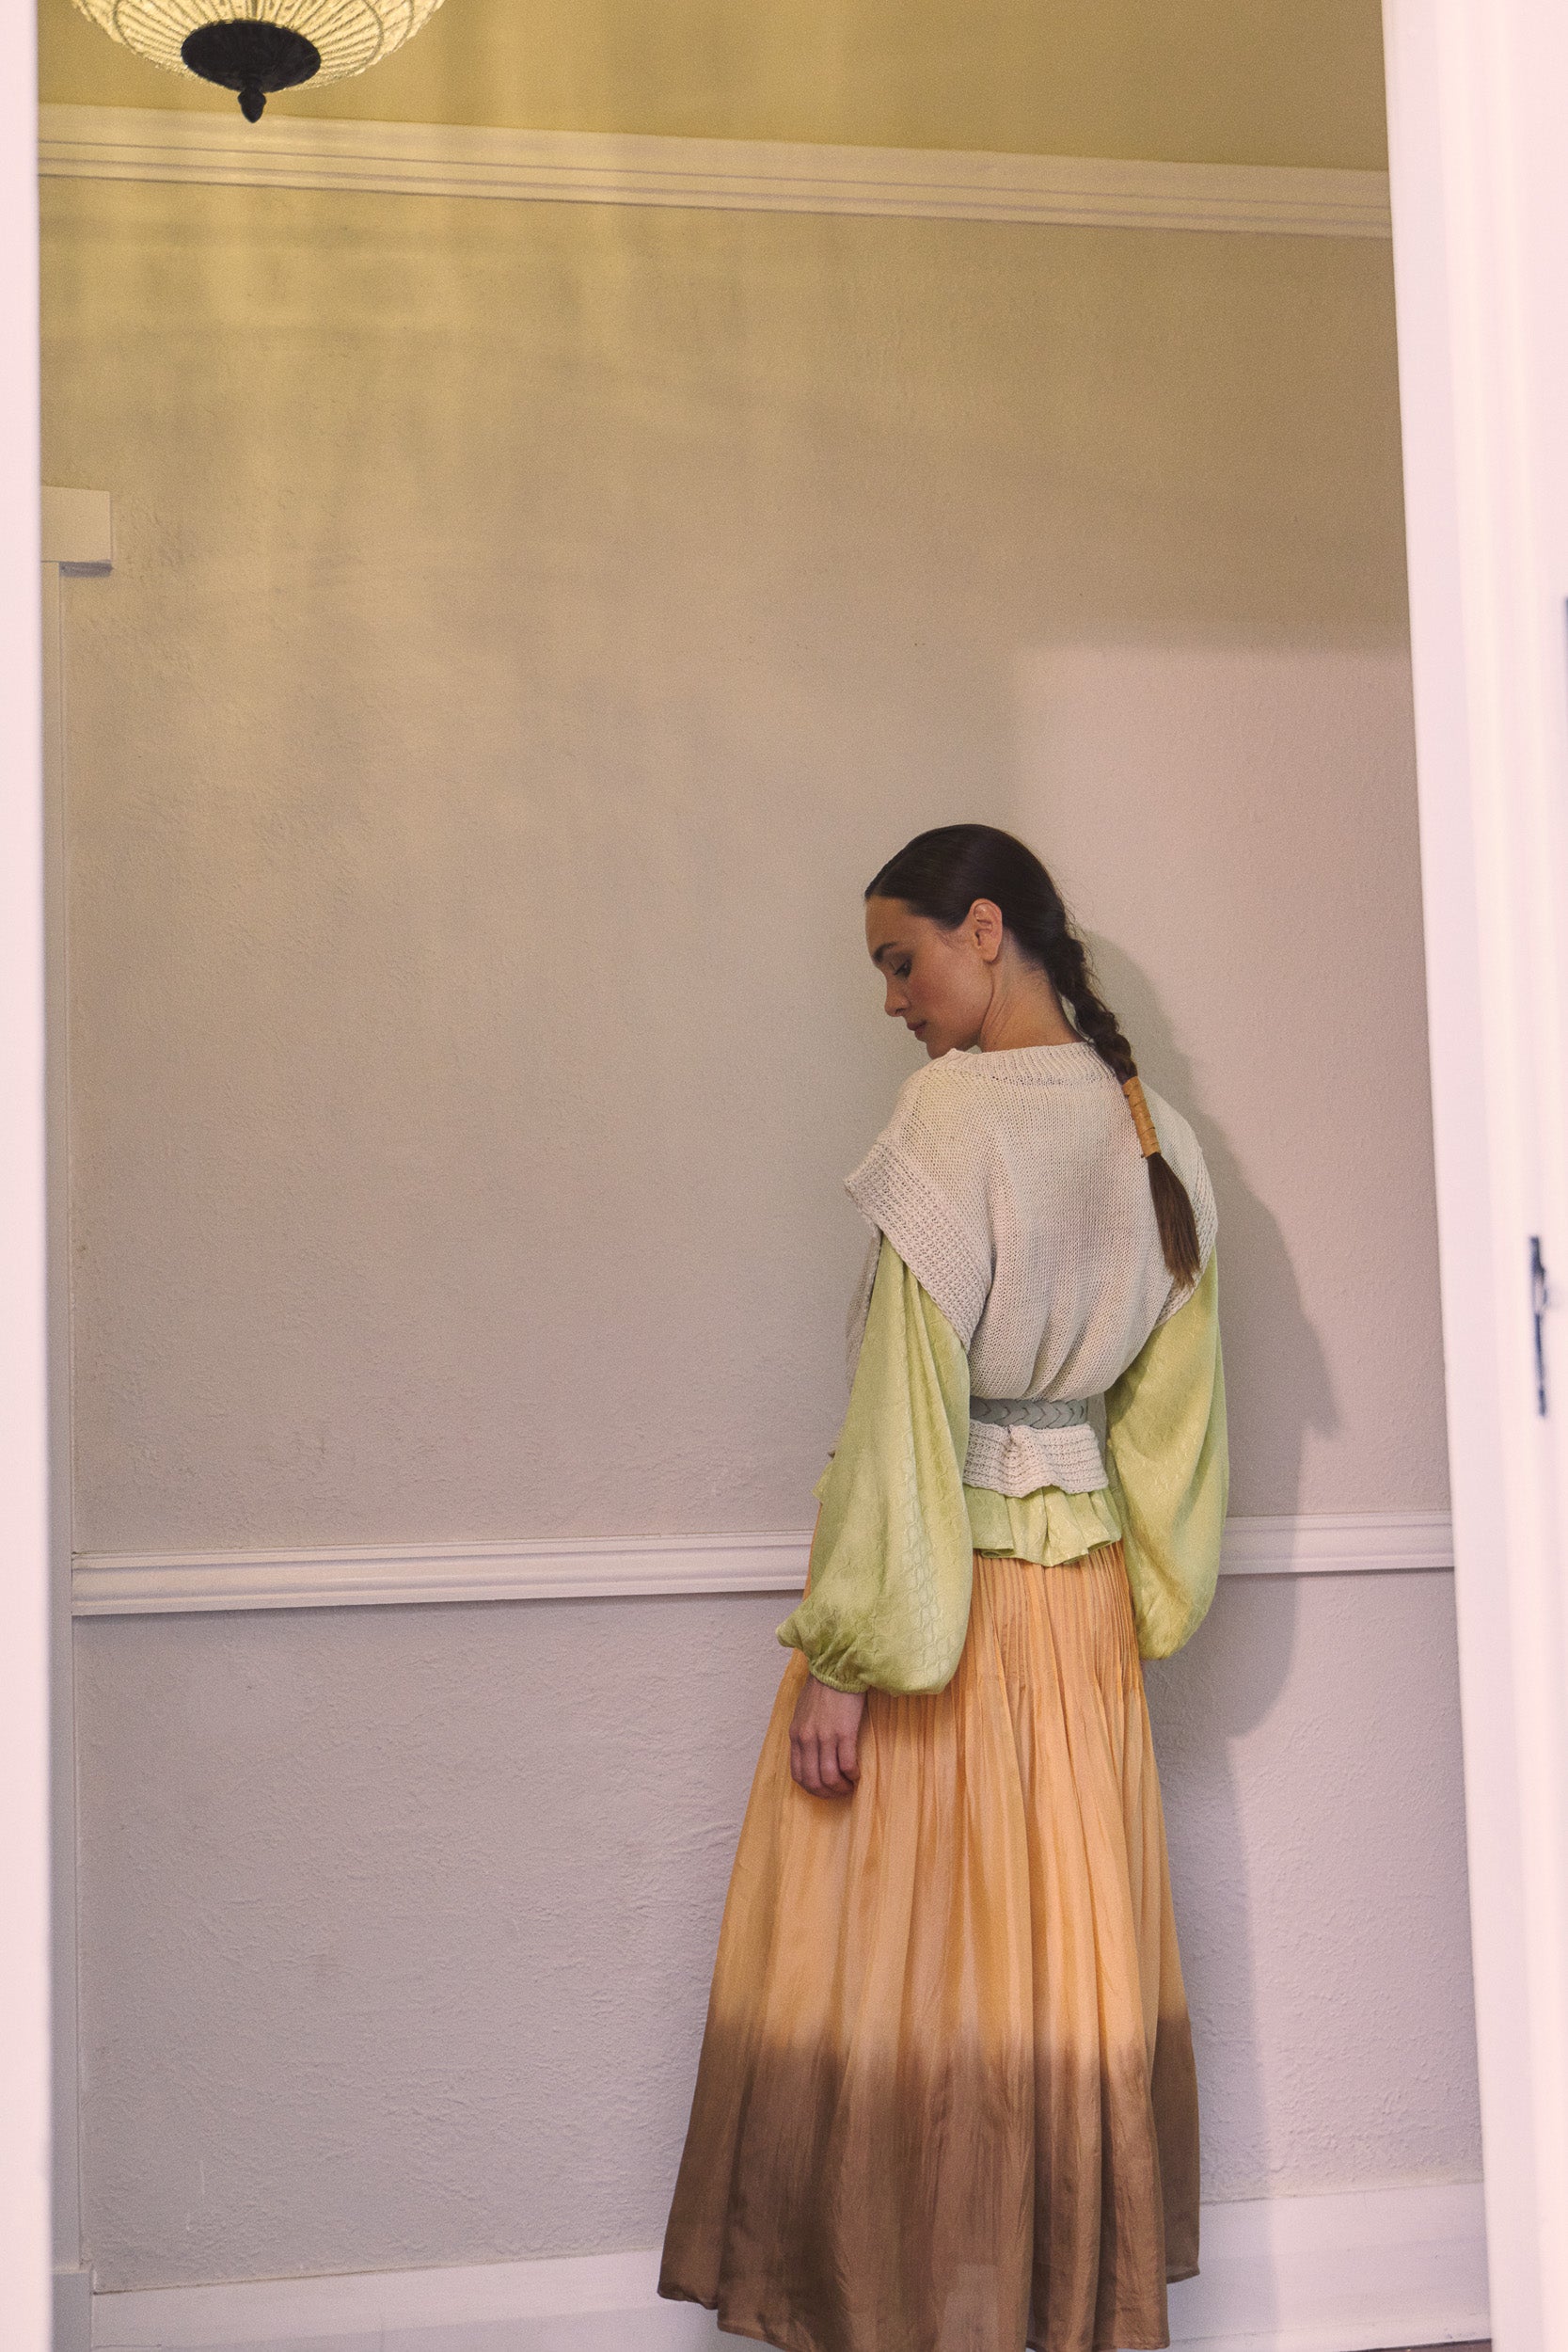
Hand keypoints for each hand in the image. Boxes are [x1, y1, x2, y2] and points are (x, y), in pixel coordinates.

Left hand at [789, 1675, 866, 1797]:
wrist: (836, 1667)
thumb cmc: (822, 1687)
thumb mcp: (803, 1712)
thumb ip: (804, 1733)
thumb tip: (811, 1753)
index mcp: (796, 1735)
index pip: (798, 1774)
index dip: (812, 1788)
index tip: (824, 1789)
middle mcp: (807, 1739)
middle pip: (813, 1780)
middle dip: (827, 1793)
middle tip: (840, 1792)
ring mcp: (825, 1737)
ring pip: (829, 1777)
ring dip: (841, 1787)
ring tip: (849, 1785)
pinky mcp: (844, 1732)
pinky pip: (847, 1765)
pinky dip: (853, 1775)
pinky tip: (858, 1773)